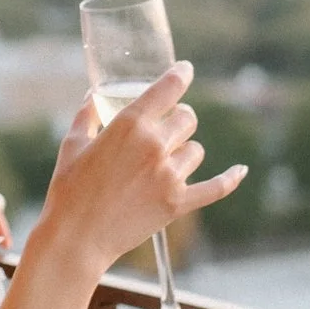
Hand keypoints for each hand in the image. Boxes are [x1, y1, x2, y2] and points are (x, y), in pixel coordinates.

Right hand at [30, 62, 243, 274]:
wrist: (76, 238)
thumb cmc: (68, 190)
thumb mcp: (72, 144)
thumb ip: (87, 115)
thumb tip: (93, 97)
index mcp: (129, 124)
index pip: (168, 89)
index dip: (181, 75)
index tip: (185, 70)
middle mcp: (154, 145)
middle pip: (187, 118)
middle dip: (178, 119)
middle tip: (167, 127)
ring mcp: (169, 175)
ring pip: (195, 150)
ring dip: (184, 151)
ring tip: (163, 162)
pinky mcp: (177, 203)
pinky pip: (216, 187)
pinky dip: (231, 179)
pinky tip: (241, 170)